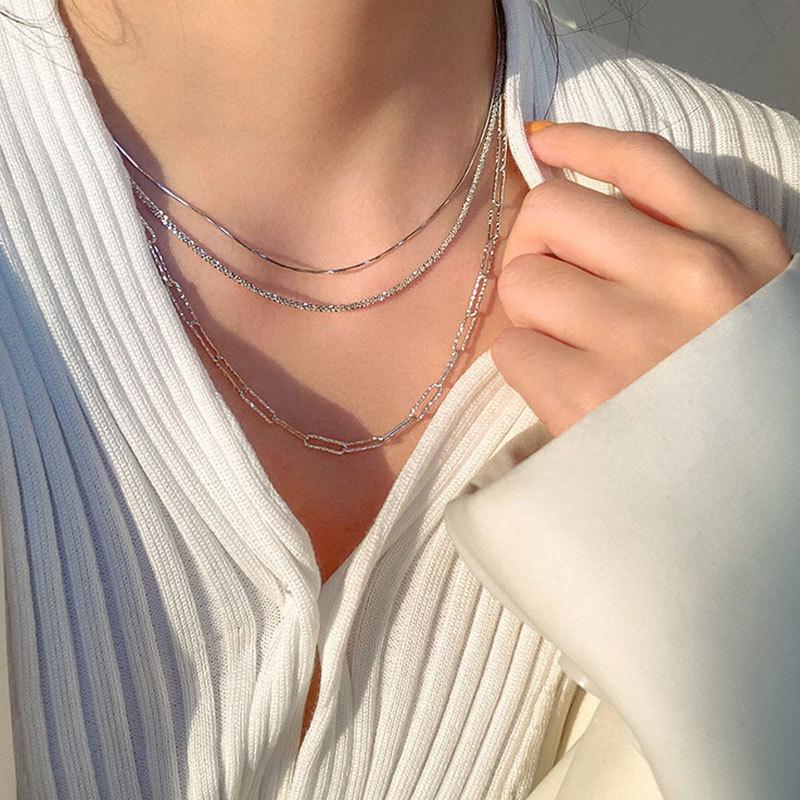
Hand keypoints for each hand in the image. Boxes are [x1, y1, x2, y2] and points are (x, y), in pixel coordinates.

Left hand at [491, 121, 793, 437]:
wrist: (756, 499)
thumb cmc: (740, 390)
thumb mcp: (751, 294)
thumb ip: (687, 237)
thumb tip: (582, 183)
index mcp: (740, 246)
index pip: (642, 160)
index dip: (578, 144)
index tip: (544, 145)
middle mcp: (692, 278)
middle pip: (552, 210)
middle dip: (537, 245)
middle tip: (554, 287)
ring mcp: (637, 336)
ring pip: (521, 279)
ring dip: (531, 314)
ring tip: (569, 346)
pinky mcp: (588, 397)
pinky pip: (511, 349)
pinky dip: (527, 367)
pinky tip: (565, 390)